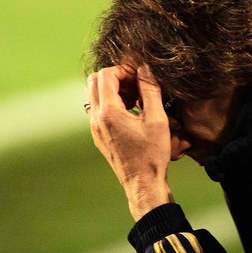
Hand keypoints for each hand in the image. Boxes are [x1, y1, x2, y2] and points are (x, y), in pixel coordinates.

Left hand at [87, 65, 172, 220]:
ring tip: (136, 99)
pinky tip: (132, 112)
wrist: (143, 183)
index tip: (140, 78)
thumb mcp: (157, 119)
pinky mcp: (98, 136)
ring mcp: (94, 128)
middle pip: (94, 81)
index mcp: (108, 113)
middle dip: (116, 77)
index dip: (124, 70)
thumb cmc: (152, 154)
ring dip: (113, 90)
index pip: (106, 75)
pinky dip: (112, 103)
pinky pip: (98, 109)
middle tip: (136, 86)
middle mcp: (96, 119)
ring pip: (94, 95)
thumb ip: (150, 90)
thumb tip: (145, 68)